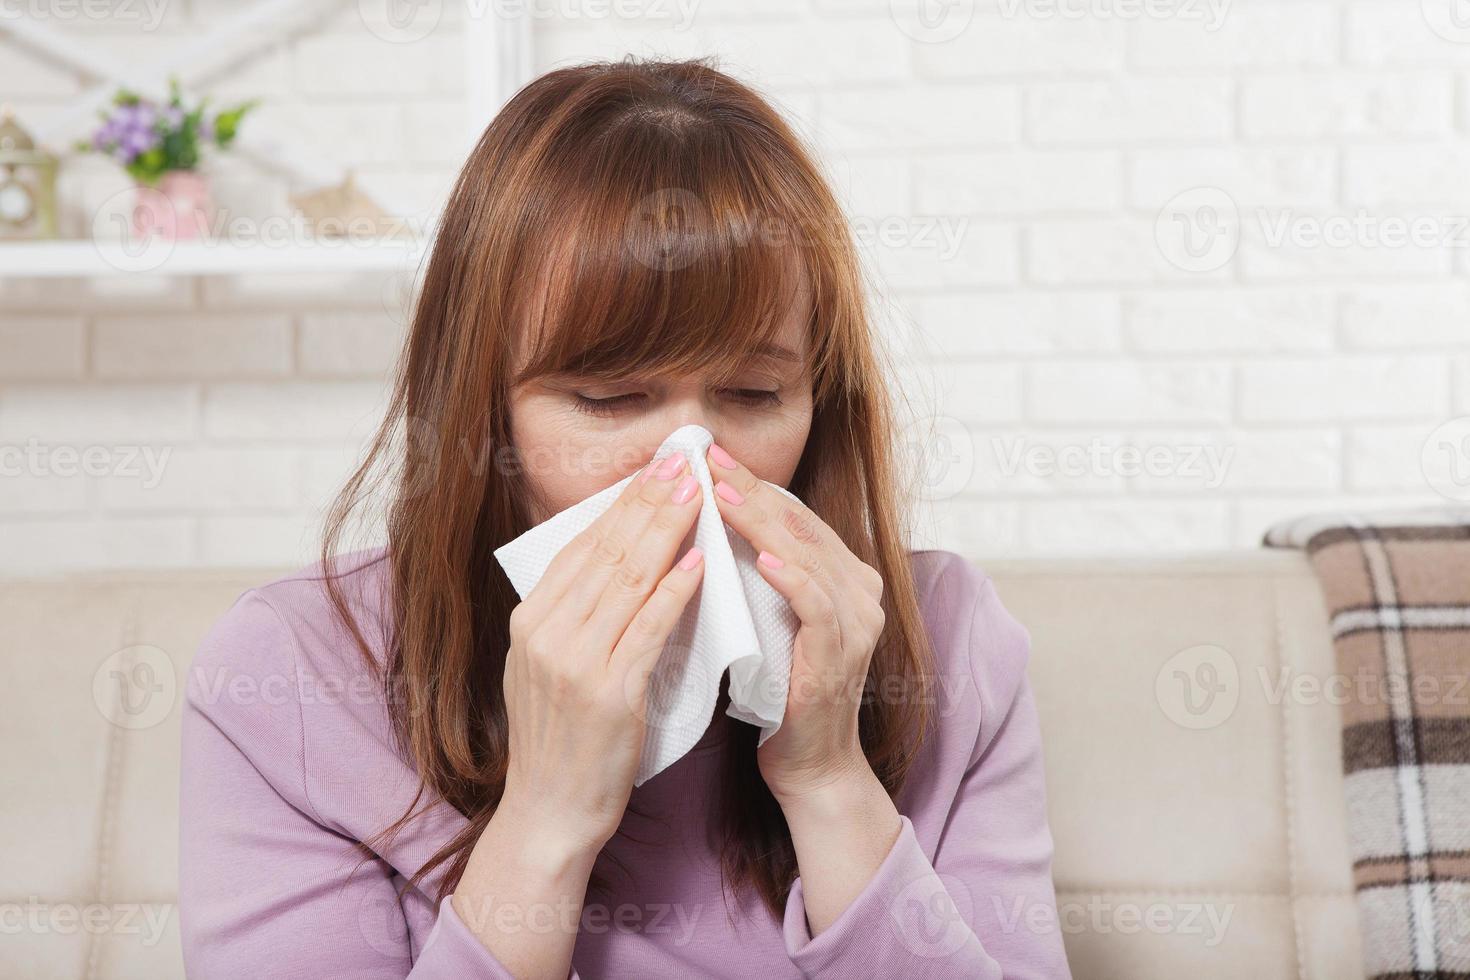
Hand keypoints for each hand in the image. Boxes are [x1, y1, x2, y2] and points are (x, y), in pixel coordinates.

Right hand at [500, 450, 705, 849]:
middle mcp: (546, 633)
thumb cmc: (560, 740)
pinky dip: (675, 592)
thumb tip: (613, 559)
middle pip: (607, 552)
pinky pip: (648, 629)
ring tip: (698, 493)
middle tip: (685, 461)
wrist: (549, 813)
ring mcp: (574, 662)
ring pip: (629, 580)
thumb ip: (572, 615)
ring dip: (668, 530)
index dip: (622, 502)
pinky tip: (698, 562)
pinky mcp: (609, 694)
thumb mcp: (546, 666)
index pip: (582, 545)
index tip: (656, 468)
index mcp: (530, 621)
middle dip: (650, 501)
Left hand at [704, 442, 885, 804]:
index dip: (753, 483)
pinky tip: (764, 561)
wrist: (810, 764)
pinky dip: (793, 581)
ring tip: (723, 494)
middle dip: (751, 487)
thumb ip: (756, 576)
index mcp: (841, 576)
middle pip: (798, 526)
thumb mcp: (767, 621)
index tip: (709, 455)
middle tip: (709, 457)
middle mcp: (859, 590)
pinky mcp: (842, 655)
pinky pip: (819, 607)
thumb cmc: (779, 692)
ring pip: (807, 556)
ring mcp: (857, 622)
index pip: (793, 517)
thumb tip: (707, 524)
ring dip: (762, 523)